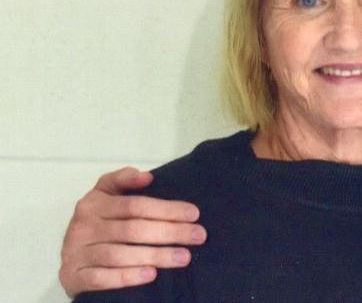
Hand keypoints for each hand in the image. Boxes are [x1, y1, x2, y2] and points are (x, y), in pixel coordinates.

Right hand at [59, 167, 205, 296]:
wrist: (69, 260)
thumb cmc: (98, 224)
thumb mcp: (106, 196)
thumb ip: (123, 181)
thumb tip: (147, 176)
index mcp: (93, 203)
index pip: (135, 205)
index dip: (166, 208)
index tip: (194, 213)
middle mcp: (83, 227)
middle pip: (132, 229)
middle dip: (170, 232)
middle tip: (198, 236)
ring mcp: (76, 252)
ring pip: (119, 255)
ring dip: (155, 256)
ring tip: (184, 257)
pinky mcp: (74, 276)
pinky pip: (101, 278)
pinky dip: (127, 277)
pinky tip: (151, 274)